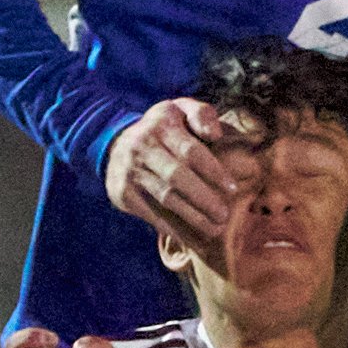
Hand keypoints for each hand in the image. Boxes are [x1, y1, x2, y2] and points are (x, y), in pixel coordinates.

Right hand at [104, 96, 236, 239]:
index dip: (213, 171)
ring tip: (214, 229)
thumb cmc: (163, 128)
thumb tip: (215, 134)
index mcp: (161, 124)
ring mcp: (129, 171)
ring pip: (165, 198)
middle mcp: (142, 146)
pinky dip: (172, 228)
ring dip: (192, 217)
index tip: (232, 189)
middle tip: (224, 215)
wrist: (115, 142)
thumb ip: (202, 115)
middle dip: (204, 199)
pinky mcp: (122, 193)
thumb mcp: (181, 109)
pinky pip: (150, 214)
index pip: (191, 151)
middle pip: (177, 177)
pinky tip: (192, 238)